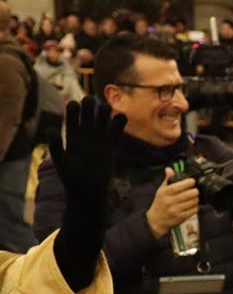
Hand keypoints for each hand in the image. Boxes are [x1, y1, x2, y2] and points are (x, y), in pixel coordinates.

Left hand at [49, 97, 125, 214]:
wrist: (88, 191)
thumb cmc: (71, 178)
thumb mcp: (60, 162)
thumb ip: (55, 145)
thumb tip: (51, 129)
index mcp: (71, 135)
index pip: (72, 115)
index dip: (73, 107)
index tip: (74, 105)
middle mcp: (86, 134)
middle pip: (88, 112)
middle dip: (89, 103)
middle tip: (90, 101)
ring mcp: (99, 139)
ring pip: (103, 118)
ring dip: (105, 109)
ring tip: (106, 109)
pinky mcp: (112, 146)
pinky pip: (117, 129)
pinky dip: (120, 121)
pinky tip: (120, 118)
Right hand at [146, 168, 200, 236]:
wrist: (156, 220)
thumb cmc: (159, 203)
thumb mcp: (161, 190)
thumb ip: (167, 180)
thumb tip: (169, 169)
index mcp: (164, 193)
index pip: (178, 187)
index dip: (188, 183)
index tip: (192, 181)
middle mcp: (170, 201)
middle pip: (189, 194)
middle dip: (195, 191)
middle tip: (195, 190)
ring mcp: (176, 210)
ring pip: (193, 202)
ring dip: (196, 198)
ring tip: (193, 197)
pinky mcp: (181, 217)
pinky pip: (194, 210)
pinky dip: (196, 206)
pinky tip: (192, 205)